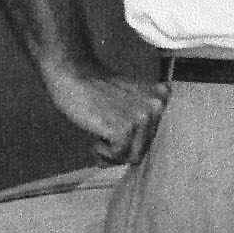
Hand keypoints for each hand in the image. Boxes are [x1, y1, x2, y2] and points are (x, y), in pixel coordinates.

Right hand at [47, 66, 165, 164]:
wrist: (73, 76)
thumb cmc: (95, 89)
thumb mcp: (130, 95)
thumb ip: (144, 114)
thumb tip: (143, 151)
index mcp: (161, 99)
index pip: (154, 138)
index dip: (133, 144)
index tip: (116, 135)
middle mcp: (156, 108)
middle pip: (144, 149)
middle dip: (122, 151)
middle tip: (102, 140)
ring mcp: (141, 118)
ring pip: (133, 156)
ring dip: (112, 155)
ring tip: (98, 140)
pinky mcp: (124, 129)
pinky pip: (118, 155)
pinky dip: (103, 153)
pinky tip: (95, 140)